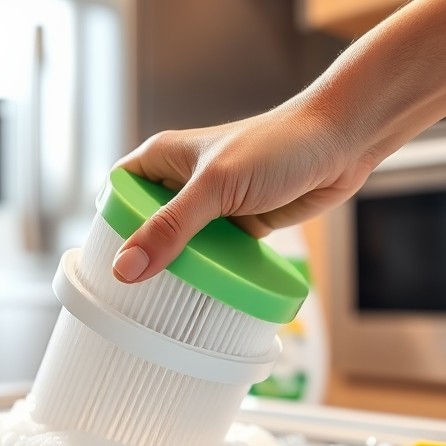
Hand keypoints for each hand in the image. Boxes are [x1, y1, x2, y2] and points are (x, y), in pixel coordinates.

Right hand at [111, 101, 375, 283]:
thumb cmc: (279, 145)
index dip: (108, 225)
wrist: (340, 143)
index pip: (117, 193)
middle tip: (134, 295)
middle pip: (147, 225)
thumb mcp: (215, 188)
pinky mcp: (241, 224)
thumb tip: (127, 267)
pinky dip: (212, 271)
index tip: (105, 264)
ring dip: (180, 267)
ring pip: (182, 244)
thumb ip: (171, 228)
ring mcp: (213, 204)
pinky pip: (215, 255)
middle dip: (144, 256)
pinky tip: (206, 293)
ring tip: (166, 302)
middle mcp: (183, 180)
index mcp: (163, 158)